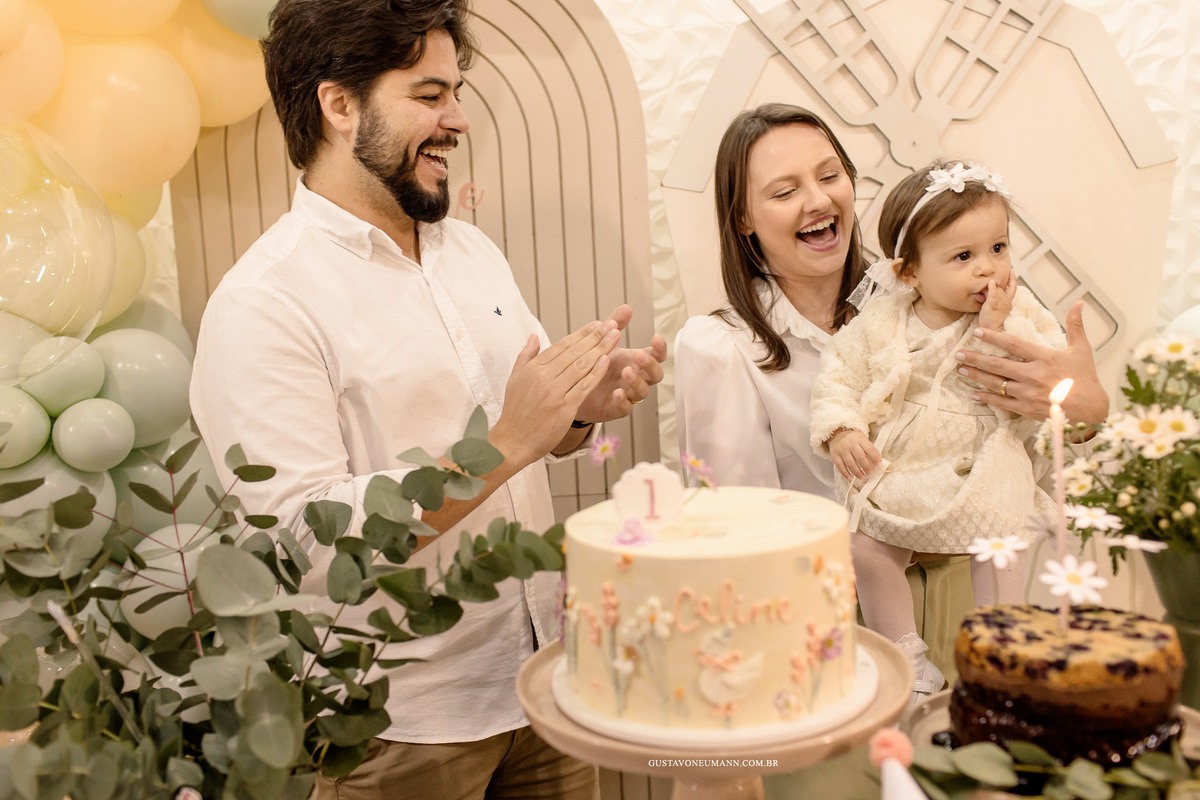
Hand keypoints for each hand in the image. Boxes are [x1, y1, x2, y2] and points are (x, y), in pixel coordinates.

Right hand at [493, 320, 620, 466]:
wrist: (512, 441)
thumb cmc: (515, 411)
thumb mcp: (515, 378)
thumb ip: (526, 356)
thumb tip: (534, 336)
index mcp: (534, 368)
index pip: (562, 345)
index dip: (581, 334)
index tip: (595, 325)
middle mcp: (544, 376)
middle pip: (575, 351)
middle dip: (595, 336)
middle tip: (611, 324)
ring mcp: (555, 391)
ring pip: (582, 365)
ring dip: (601, 349)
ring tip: (615, 336)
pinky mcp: (564, 407)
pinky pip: (584, 386)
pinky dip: (596, 372)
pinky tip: (607, 360)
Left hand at [573, 305, 667, 422]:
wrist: (572, 386)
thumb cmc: (595, 363)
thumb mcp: (604, 342)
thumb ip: (615, 325)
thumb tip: (627, 307)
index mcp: (636, 361)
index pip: (657, 355)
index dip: (660, 348)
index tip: (655, 338)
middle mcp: (636, 378)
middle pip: (656, 375)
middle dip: (650, 365)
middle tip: (638, 356)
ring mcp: (627, 394)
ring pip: (642, 392)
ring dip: (636, 382)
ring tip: (625, 372)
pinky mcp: (615, 408)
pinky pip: (625, 408)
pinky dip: (623, 401)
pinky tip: (617, 392)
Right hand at [827, 429, 880, 481]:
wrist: (837, 434)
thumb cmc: (853, 439)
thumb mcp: (862, 439)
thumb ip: (869, 448)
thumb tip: (877, 461)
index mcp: (860, 439)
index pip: (869, 449)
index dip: (875, 457)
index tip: (878, 464)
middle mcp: (850, 444)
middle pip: (860, 457)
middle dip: (866, 467)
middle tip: (870, 473)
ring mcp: (842, 450)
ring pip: (850, 463)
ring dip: (857, 472)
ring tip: (862, 476)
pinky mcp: (835, 456)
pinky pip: (840, 466)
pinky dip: (845, 473)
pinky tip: (850, 477)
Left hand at [955, 300, 1108, 423]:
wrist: (1090, 410)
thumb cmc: (1085, 378)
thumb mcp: (1082, 350)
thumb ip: (1076, 326)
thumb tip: (1080, 303)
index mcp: (1045, 358)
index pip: (1014, 345)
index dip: (994, 338)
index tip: (977, 332)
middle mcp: (1033, 375)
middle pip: (998, 365)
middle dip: (975, 358)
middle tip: (958, 354)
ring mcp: (1028, 393)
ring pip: (996, 383)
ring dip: (976, 376)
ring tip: (960, 370)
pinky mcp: (1026, 408)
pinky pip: (1001, 403)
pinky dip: (986, 398)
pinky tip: (973, 394)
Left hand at [978, 273, 1015, 330]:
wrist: (993, 333)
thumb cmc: (991, 322)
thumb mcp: (992, 308)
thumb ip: (990, 298)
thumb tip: (983, 291)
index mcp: (1008, 302)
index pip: (1012, 288)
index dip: (1012, 280)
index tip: (1011, 272)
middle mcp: (1006, 301)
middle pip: (1000, 286)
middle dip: (991, 286)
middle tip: (982, 292)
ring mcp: (1001, 303)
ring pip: (995, 288)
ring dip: (987, 288)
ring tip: (980, 295)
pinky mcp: (993, 305)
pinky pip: (993, 294)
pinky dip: (992, 288)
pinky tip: (991, 283)